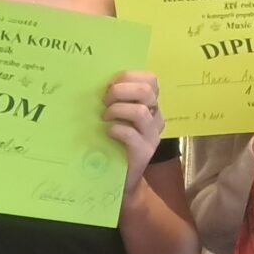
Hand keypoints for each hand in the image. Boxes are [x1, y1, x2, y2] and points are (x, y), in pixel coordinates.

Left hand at [104, 70, 163, 194]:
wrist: (120, 177)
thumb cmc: (113, 141)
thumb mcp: (116, 115)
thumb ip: (115, 99)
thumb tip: (98, 83)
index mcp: (149, 104)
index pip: (150, 79)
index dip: (128, 77)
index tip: (109, 86)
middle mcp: (155, 117)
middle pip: (146, 91)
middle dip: (120, 91)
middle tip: (104, 101)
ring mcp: (152, 135)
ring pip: (140, 112)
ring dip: (117, 110)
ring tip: (105, 118)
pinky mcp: (144, 152)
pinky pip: (131, 134)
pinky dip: (116, 130)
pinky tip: (108, 132)